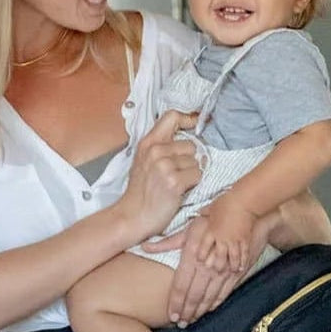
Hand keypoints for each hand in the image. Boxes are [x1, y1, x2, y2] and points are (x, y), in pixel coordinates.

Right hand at [116, 110, 200, 242]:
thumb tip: (189, 136)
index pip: (172, 116)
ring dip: (190, 173)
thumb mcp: (144, 160)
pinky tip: (179, 190)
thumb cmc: (141, 190)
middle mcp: (156, 150)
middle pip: (191, 144)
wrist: (133, 216)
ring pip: (196, 161)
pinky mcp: (174, 181)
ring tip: (175, 183)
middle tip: (176, 172)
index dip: (189, 119)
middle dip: (189, 159)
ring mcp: (164, 166)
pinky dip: (192, 184)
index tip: (196, 126)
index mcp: (148, 142)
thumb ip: (162, 145)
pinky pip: (197, 175)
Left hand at [146, 210, 269, 325]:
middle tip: (181, 324)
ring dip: (200, 310)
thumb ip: (167, 243)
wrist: (243, 212)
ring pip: (209, 296)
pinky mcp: (236, 270)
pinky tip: (210, 309)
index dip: (176, 303)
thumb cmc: (212, 217)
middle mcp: (207, 266)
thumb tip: (145, 247)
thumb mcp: (188, 228)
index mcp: (192, 257)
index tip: (172, 316)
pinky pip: (225, 291)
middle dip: (187, 311)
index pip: (181, 286)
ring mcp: (223, 270)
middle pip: (194, 295)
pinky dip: (216, 302)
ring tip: (193, 320)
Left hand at [195, 196, 256, 273]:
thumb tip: (199, 212)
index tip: (199, 260)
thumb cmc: (227, 202)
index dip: (201, 255)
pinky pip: (243, 254)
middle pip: (217, 257)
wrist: (245, 202)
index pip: (204, 247)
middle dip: (216, 266)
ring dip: (230, 266)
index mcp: (211, 231)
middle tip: (216, 271)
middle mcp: (222, 238)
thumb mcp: (213, 207)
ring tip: (230, 272)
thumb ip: (206, 212)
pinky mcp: (245, 240)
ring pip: (231, 258)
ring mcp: (234, 241)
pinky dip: (242, 262)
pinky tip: (241, 268)